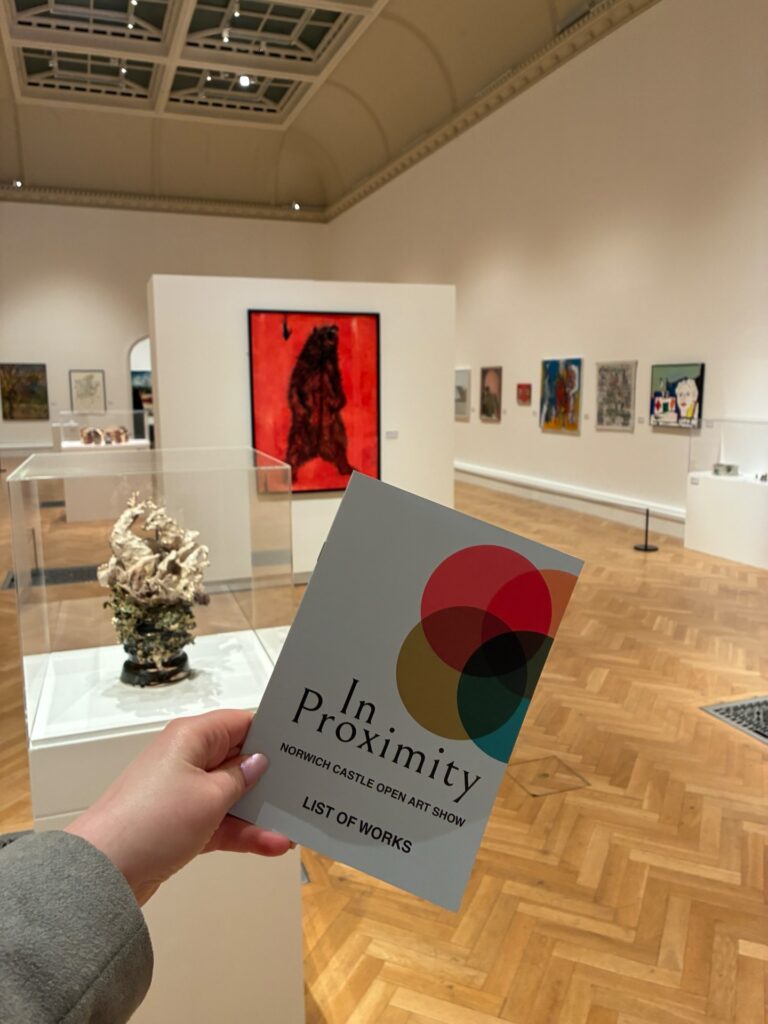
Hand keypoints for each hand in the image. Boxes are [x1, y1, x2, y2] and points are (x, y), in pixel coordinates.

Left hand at [65, 709, 291, 905]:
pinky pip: (222, 821)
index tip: (304, 744)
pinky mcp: (182, 824)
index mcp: (192, 737)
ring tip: (297, 823)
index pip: (242, 723)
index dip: (273, 733)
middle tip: (309, 785)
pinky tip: (274, 844)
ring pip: (233, 794)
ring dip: (262, 810)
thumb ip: (241, 777)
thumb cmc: (154, 822)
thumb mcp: (210, 796)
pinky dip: (244, 832)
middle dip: (272, 775)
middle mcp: (188, 758)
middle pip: (239, 759)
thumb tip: (259, 762)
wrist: (104, 873)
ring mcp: (184, 793)